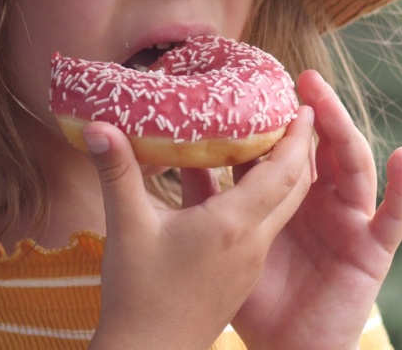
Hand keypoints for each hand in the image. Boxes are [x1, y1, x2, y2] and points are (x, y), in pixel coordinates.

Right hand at [84, 107, 315, 349]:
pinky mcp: (240, 276)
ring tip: (268, 141)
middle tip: (293, 115)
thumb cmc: (138, 296)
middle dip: (298, 150)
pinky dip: (260, 199)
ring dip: (281, 175)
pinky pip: (261, 227)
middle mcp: (252, 242)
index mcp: (233, 226)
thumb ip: (118, 172)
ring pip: (279, 208)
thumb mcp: (126, 228)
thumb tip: (98, 126)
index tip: (303, 105)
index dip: (296, 137)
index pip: (282, 171)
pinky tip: (234, 186)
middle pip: (293, 188)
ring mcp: (249, 262)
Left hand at [229, 70, 401, 349]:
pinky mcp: (374, 248)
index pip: (287, 147)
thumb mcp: (227, 238)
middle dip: (317, 112)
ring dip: (346, 132)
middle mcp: (326, 200)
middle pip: (324, 147)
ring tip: (330, 106)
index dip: (280, 117)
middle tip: (302, 78)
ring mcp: (353, 221)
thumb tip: (171, 154)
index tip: (263, 81)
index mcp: (291, 196)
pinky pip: (395, 214)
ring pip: (355, 167)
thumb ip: (205, 196)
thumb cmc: (257, 301)